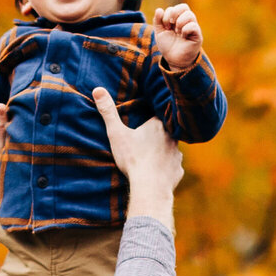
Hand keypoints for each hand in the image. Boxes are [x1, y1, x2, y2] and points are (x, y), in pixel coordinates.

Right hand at [92, 88, 181, 225]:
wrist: (150, 186)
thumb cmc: (133, 158)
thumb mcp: (116, 134)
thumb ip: (108, 112)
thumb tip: (97, 89)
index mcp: (158, 126)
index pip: (158, 114)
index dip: (151, 116)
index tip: (145, 118)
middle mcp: (172, 138)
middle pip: (166, 131)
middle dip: (158, 134)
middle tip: (146, 138)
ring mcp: (177, 155)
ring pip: (171, 149)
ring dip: (163, 151)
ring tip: (151, 156)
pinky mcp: (178, 171)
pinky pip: (173, 167)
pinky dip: (166, 168)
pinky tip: (158, 172)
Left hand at [152, 3, 202, 71]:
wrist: (173, 59)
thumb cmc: (168, 45)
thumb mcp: (159, 32)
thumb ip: (158, 21)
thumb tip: (159, 9)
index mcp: (178, 19)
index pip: (175, 8)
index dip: (168, 14)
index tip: (165, 26)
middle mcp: (186, 21)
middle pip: (184, 7)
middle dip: (173, 14)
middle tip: (169, 25)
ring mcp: (193, 28)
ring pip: (190, 15)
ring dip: (179, 22)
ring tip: (177, 32)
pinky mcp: (197, 36)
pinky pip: (194, 26)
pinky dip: (185, 29)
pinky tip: (183, 36)